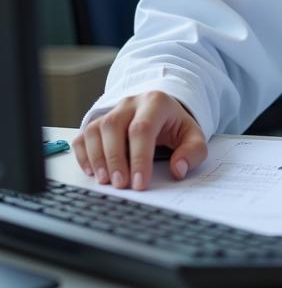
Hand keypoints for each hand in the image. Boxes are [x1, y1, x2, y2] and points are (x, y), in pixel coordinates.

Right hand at [72, 91, 207, 191]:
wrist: (162, 112)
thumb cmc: (175, 126)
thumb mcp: (193, 135)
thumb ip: (193, 151)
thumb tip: (178, 169)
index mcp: (156, 102)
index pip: (142, 128)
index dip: (139, 157)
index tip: (139, 183)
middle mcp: (130, 103)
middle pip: (114, 126)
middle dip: (115, 159)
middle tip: (120, 184)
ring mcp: (111, 111)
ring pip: (95, 130)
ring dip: (97, 158)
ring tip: (105, 181)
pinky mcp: (97, 122)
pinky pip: (83, 136)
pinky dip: (83, 155)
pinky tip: (92, 172)